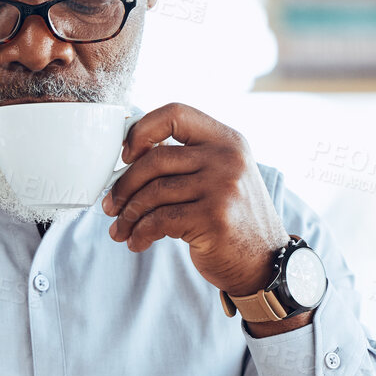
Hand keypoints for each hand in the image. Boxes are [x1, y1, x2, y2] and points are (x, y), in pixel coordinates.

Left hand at [101, 102, 289, 301]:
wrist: (265, 262)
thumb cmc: (233, 219)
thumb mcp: (222, 176)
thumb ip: (188, 160)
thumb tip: (129, 157)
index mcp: (228, 140)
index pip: (176, 113)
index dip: (142, 129)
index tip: (126, 154)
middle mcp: (228, 158)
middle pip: (155, 159)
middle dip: (124, 185)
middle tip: (111, 205)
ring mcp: (223, 187)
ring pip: (153, 193)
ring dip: (129, 214)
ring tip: (120, 229)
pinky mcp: (213, 218)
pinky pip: (160, 221)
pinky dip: (141, 233)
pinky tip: (137, 242)